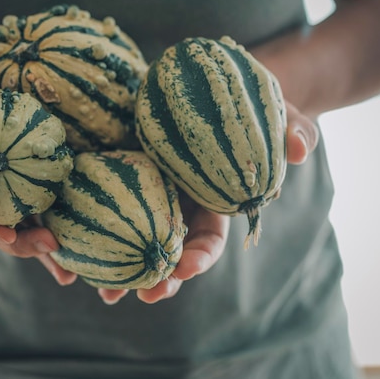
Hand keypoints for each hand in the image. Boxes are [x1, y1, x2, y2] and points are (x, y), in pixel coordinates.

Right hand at [0, 31, 75, 285]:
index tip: (3, 232)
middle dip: (21, 244)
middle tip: (51, 245)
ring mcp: (8, 183)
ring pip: (24, 225)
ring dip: (44, 250)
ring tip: (72, 272)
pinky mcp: (33, 176)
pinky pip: (47, 204)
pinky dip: (62, 225)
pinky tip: (85, 244)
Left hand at [97, 100, 318, 304]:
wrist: (215, 86)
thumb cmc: (252, 104)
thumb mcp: (280, 112)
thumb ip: (295, 129)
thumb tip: (301, 150)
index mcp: (215, 202)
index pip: (211, 237)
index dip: (203, 255)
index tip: (189, 267)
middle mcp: (182, 205)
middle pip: (171, 250)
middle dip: (162, 277)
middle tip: (146, 293)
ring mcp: (151, 193)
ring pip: (136, 238)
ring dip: (123, 269)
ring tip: (107, 292)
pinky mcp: (126, 174)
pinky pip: (109, 206)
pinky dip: (95, 230)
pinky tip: (77, 250)